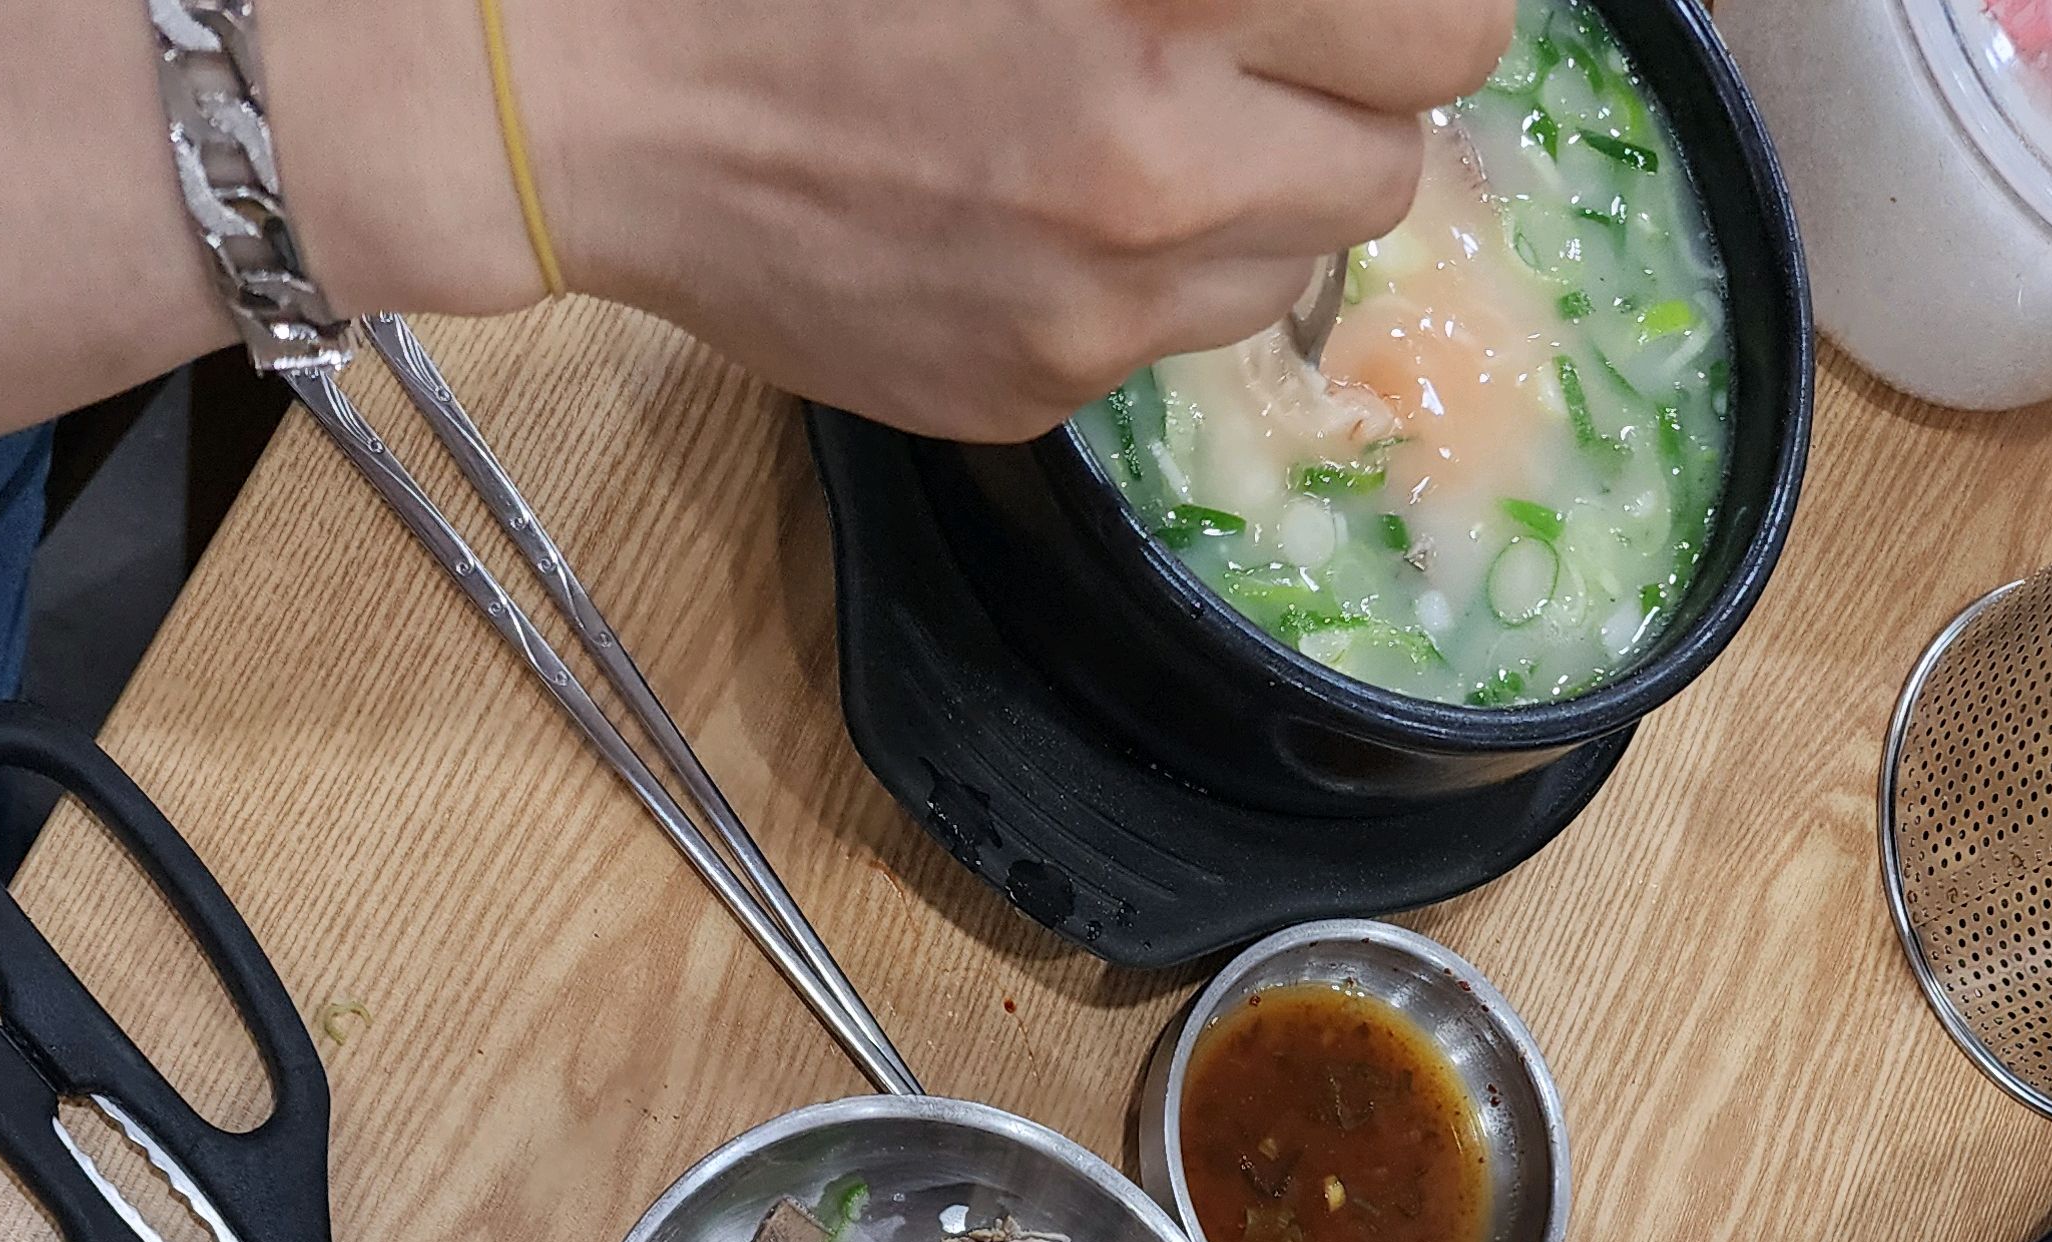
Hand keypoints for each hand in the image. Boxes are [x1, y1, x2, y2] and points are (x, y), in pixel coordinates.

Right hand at [500, 0, 1521, 440]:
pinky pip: (1175, 339)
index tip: (1354, 1)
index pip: (1442, 30)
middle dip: (1352, 102)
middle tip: (1265, 58)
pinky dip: (1145, 278)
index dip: (1411, 9)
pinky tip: (1042, 208)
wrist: (609, 99)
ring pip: (1299, 267)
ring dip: (1259, 202)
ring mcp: (1102, 304)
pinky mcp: (1043, 392)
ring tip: (1140, 136)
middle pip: (1396, 165)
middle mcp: (1158, 165)